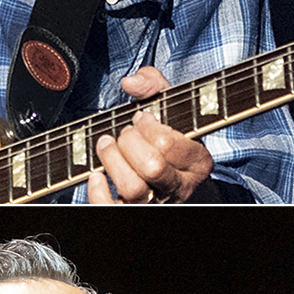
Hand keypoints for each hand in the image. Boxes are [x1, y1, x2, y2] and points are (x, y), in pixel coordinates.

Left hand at [85, 66, 213, 202]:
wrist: (168, 171)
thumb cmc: (167, 136)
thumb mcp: (171, 106)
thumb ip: (154, 85)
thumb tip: (130, 82)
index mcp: (197, 161)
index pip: (167, 144)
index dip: (147, 127)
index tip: (142, 119)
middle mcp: (180, 186)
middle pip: (152, 167)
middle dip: (130, 142)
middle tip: (125, 132)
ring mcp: (157, 202)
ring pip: (134, 189)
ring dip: (112, 161)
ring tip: (106, 144)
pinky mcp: (134, 211)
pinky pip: (113, 209)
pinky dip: (98, 193)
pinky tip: (96, 175)